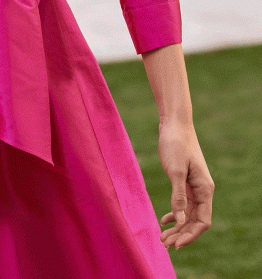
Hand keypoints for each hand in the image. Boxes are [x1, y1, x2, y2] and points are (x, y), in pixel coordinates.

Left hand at [158, 118, 213, 249]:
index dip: (190, 235)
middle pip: (194, 221)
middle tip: (164, 244)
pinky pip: (182, 204)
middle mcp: (202, 191)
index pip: (203, 221)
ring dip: (177, 227)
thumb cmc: (176, 144)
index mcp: (204, 189)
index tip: (176, 244)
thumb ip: (178, 195)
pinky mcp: (184, 182)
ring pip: (187, 214)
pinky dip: (174, 214)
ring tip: (162, 237)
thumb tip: (180, 220)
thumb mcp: (176, 170)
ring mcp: (193, 187)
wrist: (174, 124)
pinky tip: (163, 220)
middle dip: (181, 234)